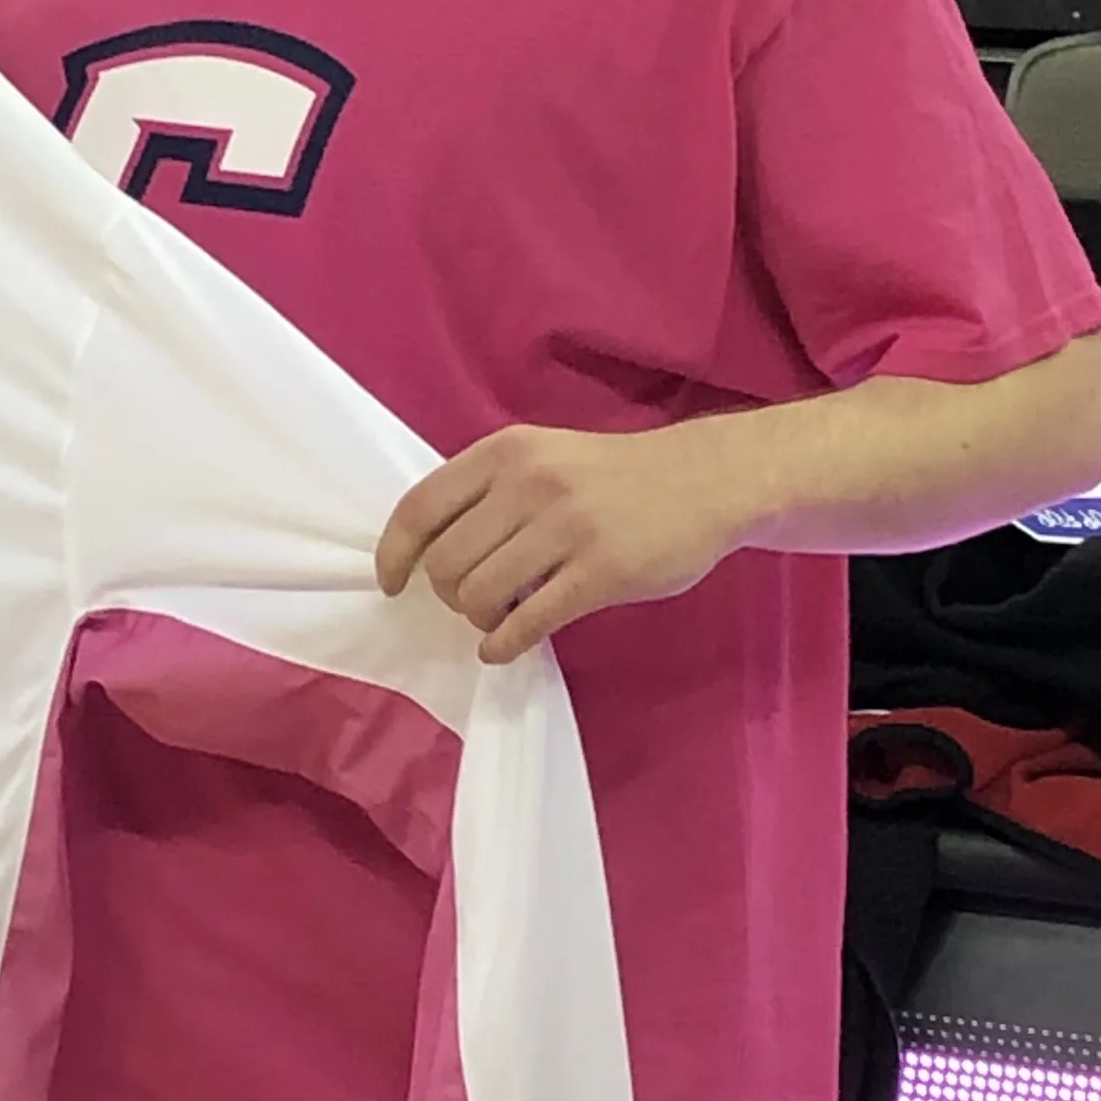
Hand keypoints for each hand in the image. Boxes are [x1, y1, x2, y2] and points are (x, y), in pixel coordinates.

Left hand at [376, 421, 754, 665]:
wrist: (705, 480)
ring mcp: (567, 527)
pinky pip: (528, 623)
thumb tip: (430, 549)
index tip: (394, 584)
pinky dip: (504, 645)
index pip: (421, 507)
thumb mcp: (543, 456)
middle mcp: (529, 484)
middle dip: (448, 595)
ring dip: (479, 619)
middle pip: (446, 562)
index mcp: (505, 452)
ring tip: (498, 617)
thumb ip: (489, 491)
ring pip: (480, 594)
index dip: (395, 554)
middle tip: (472, 602)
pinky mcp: (602, 572)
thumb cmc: (612, 476)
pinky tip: (506, 648)